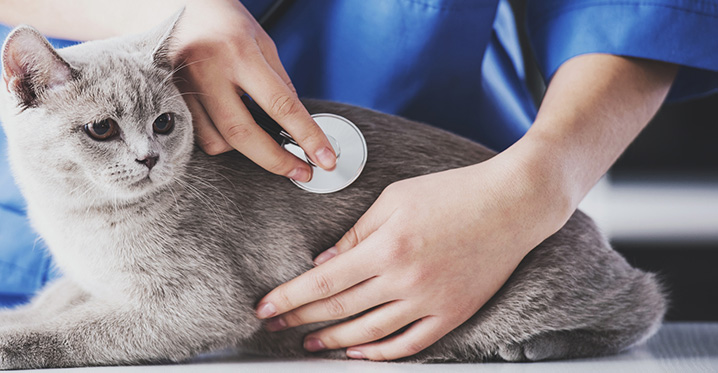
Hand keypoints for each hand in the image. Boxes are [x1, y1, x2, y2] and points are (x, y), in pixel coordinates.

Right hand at [170, 0, 335, 180]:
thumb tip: (297, 125)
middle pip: (243, 134)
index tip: (324, 159)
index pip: (281, 105)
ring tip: (259, 135)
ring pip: (217, 141)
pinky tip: (231, 126)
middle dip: (276, 160)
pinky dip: (220, 139)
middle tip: (300, 171)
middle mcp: (208, 71)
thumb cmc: (221, 18)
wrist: (174, 3)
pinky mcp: (169, 100)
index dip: (307, 136)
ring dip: (244, 149)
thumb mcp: (261, 42)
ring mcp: (184, 88)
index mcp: (238, 52)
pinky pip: (198, 135)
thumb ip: (279, 83)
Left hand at [254, 157, 571, 359]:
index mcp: (386, 246)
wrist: (513, 204)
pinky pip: (411, 343)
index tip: (264, 308)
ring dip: (335, 340)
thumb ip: (356, 233)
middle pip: (341, 309)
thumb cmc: (452, 192)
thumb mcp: (394, 199)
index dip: (290, 298)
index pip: (324, 281)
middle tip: (275, 327)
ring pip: (371, 332)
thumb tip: (323, 263)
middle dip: (302, 319)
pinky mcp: (454, 313)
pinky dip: (381, 353)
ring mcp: (431, 300)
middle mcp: (406, 279)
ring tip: (310, 343)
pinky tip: (358, 353)